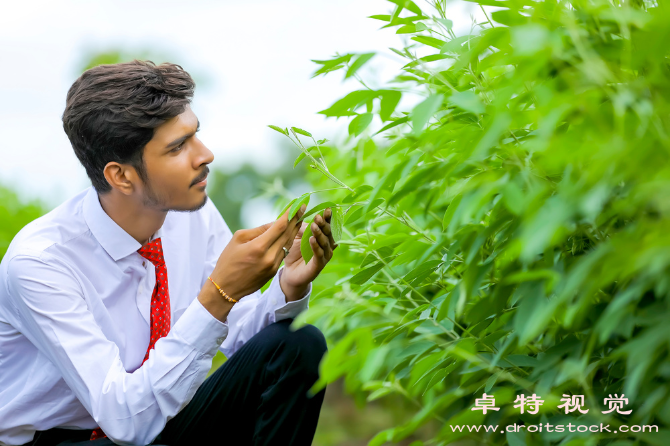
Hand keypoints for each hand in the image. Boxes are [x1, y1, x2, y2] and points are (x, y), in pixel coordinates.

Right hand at [198, 205, 305, 320]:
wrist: (226, 288)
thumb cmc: (228, 260)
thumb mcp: (238, 239)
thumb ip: (258, 230)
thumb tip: (274, 223)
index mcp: (258, 247)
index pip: (280, 227)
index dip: (290, 214)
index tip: (298, 204)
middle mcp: (269, 257)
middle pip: (287, 234)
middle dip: (296, 220)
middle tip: (303, 208)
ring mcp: (273, 266)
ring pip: (287, 244)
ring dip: (294, 231)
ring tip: (299, 219)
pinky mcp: (273, 272)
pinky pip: (283, 253)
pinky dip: (287, 242)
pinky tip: (290, 234)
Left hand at [280, 208, 337, 300]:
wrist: (290, 272)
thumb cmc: (294, 251)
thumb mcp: (296, 235)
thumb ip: (301, 226)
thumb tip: (301, 211)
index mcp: (323, 236)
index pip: (328, 225)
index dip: (328, 218)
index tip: (326, 209)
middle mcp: (327, 245)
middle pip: (328, 233)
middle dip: (324, 224)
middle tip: (317, 217)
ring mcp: (324, 256)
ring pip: (325, 243)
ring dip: (320, 234)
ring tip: (314, 226)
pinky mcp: (318, 265)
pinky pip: (319, 255)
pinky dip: (316, 247)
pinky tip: (312, 240)